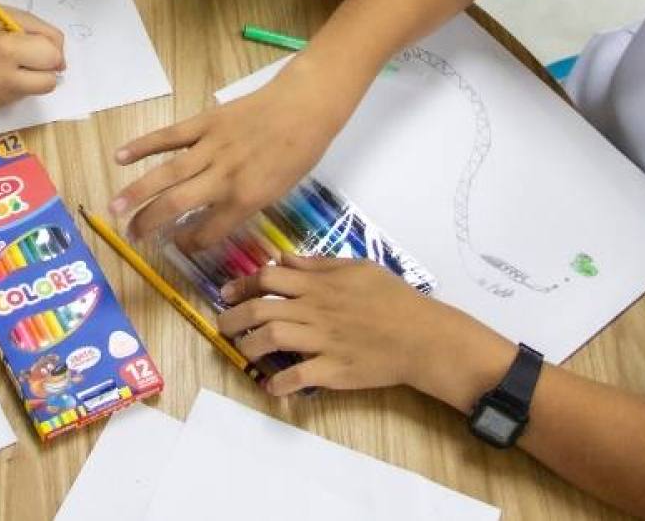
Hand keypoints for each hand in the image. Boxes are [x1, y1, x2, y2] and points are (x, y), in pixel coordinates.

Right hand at [0, 0, 65, 108]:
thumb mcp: (14, 15)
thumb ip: (45, 35)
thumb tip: (61, 62)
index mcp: (5, 51)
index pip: (52, 59)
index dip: (50, 48)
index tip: (35, 39)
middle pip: (48, 84)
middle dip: (45, 67)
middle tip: (27, 52)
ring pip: (33, 90)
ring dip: (29, 75)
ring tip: (4, 58)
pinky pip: (16, 95)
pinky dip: (14, 83)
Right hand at [110, 60, 351, 246]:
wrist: (305, 106)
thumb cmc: (299, 151)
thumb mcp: (278, 190)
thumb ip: (244, 204)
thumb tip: (213, 217)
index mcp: (246, 199)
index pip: (207, 231)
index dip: (188, 242)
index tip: (174, 244)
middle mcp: (224, 177)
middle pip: (177, 205)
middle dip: (150, 223)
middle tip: (130, 236)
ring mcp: (211, 147)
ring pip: (167, 173)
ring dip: (137, 192)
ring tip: (114, 207)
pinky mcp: (205, 122)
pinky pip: (170, 136)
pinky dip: (144, 146)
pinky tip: (120, 157)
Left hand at [216, 254, 513, 402]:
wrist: (422, 336)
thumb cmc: (393, 298)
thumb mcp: (357, 269)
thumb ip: (318, 265)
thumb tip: (284, 259)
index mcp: (320, 285)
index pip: (269, 278)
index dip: (242, 284)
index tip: (227, 293)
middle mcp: (315, 310)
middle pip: (261, 309)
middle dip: (233, 317)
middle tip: (223, 325)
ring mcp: (323, 341)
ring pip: (272, 339)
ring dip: (249, 346)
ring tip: (243, 351)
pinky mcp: (333, 370)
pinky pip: (298, 377)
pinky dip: (279, 384)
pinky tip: (270, 386)